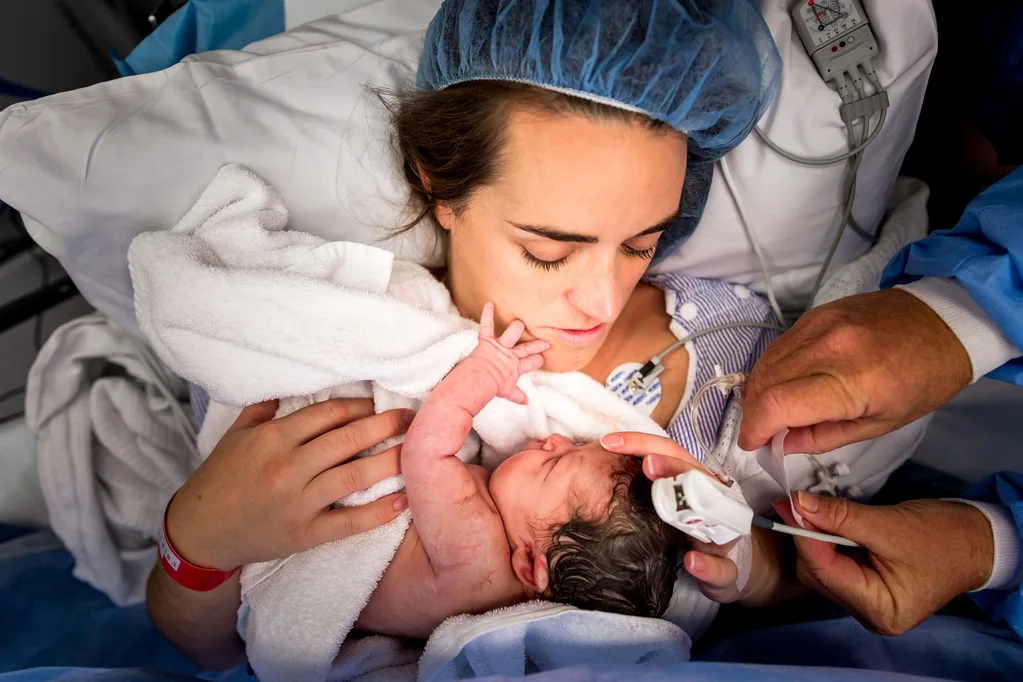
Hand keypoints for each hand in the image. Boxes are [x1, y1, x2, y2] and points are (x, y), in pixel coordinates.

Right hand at [166, 399, 410, 570]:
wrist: (200, 532)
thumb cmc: (221, 478)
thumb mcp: (237, 435)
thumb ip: (265, 407)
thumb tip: (295, 382)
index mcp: (272, 438)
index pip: (329, 414)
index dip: (361, 406)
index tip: (382, 403)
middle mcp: (287, 467)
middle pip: (348, 440)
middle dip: (386, 426)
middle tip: (414, 420)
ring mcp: (297, 502)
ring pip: (354, 477)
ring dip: (390, 462)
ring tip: (416, 452)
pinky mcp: (305, 534)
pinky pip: (349, 522)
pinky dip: (378, 512)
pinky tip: (403, 501)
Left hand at [471, 301, 548, 403]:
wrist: (480, 380)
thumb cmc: (492, 387)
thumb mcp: (507, 392)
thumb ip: (518, 396)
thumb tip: (527, 403)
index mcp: (516, 367)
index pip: (532, 363)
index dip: (538, 360)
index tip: (542, 358)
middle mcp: (511, 355)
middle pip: (528, 348)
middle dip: (537, 345)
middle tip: (545, 342)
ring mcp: (501, 346)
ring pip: (513, 332)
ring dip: (516, 328)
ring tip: (519, 324)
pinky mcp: (488, 340)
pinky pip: (487, 325)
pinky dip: (487, 314)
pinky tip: (489, 303)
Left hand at [598, 432, 794, 604]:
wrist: (722, 565)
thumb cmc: (686, 527)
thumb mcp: (663, 502)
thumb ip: (638, 482)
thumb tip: (597, 459)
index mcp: (690, 481)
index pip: (667, 453)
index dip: (641, 444)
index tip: (609, 442)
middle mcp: (710, 500)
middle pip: (693, 475)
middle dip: (671, 467)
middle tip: (648, 464)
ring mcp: (721, 533)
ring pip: (714, 516)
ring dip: (694, 509)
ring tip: (669, 507)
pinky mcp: (726, 567)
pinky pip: (721, 566)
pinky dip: (707, 565)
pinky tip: (691, 561)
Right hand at [739, 289, 970, 453]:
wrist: (943, 322)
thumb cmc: (922, 380)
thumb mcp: (880, 424)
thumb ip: (824, 437)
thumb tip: (783, 444)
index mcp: (849, 380)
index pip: (776, 405)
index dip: (755, 429)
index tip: (755, 445)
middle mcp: (826, 346)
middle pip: (763, 383)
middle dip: (754, 414)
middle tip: (764, 433)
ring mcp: (818, 324)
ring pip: (764, 362)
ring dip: (759, 391)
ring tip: (772, 411)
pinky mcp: (814, 313)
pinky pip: (778, 346)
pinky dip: (772, 370)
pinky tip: (784, 385)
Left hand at [777, 492, 993, 635]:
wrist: (975, 543)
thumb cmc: (942, 537)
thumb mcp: (889, 523)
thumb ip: (840, 516)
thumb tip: (798, 504)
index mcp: (880, 609)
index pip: (825, 571)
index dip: (804, 536)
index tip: (788, 504)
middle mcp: (869, 615)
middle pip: (817, 575)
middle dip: (808, 538)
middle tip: (800, 503)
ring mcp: (866, 604)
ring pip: (821, 570)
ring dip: (816, 539)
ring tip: (818, 511)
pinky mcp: (865, 589)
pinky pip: (834, 566)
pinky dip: (828, 543)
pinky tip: (830, 523)